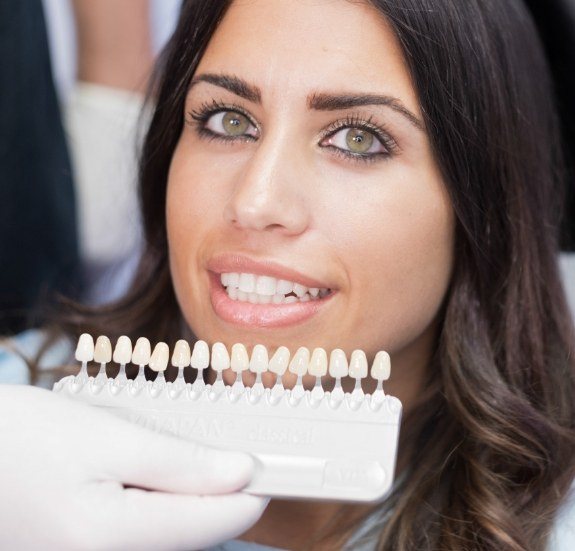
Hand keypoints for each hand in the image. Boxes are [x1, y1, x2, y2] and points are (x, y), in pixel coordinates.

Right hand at [0, 385, 266, 549]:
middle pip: (194, 532)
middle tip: (230, 444)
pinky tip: (150, 469)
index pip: (214, 523)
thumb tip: (241, 473)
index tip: (275, 462)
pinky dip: (159, 500)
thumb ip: (179, 464)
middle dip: (218, 489)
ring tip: (183, 451)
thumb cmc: (23, 439)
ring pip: (170, 532)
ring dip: (188, 493)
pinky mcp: (88, 549)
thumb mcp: (107, 439)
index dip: (251, 491)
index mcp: (111, 539)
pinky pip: (143, 531)